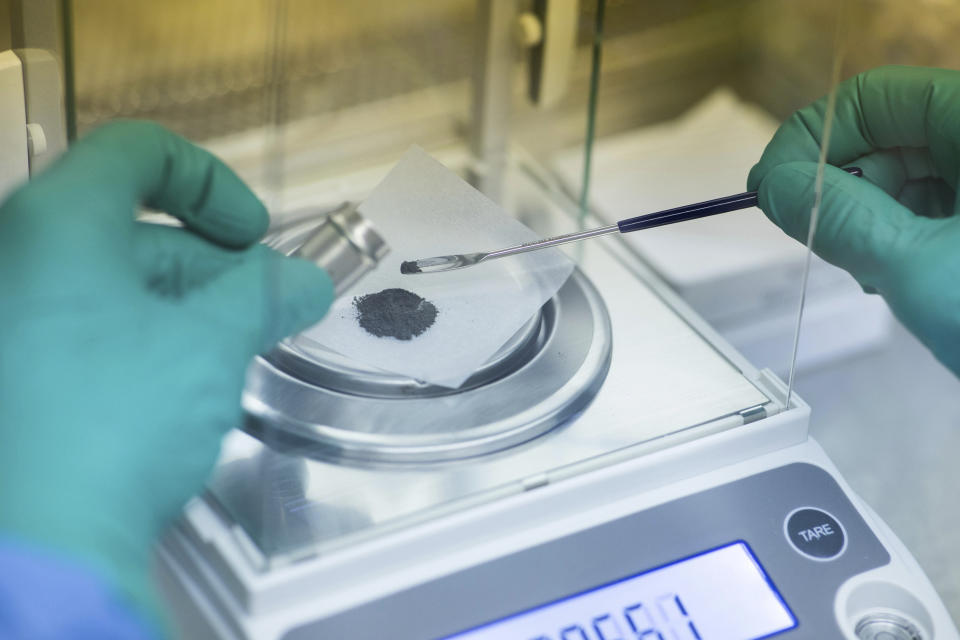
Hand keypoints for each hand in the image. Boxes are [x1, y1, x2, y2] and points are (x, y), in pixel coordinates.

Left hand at [0, 122, 332, 620]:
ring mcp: (4, 317)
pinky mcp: (8, 373)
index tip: (258, 239)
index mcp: (55, 223)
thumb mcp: (210, 345)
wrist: (30, 547)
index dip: (212, 182)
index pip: (137, 151)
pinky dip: (136, 338)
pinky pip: (77, 328)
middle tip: (265, 312)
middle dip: (211, 263)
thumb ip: (265, 295)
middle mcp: (12, 256)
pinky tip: (176, 387)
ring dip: (181, 305)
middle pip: (127, 225)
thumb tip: (310, 281)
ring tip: (230, 355)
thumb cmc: (120, 415)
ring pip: (104, 283)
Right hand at [748, 65, 959, 375]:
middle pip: (890, 136)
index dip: (810, 137)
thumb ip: (837, 217)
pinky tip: (889, 273)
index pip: (874, 98)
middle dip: (837, 184)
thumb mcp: (920, 268)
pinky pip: (932, 210)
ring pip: (908, 177)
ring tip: (859, 265)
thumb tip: (775, 185)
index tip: (769, 185)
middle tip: (804, 232)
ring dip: (865, 217)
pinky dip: (896, 238)